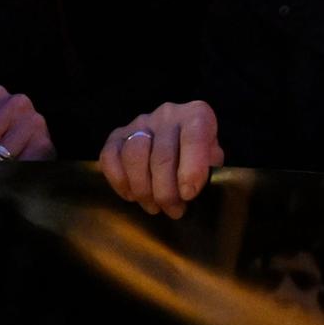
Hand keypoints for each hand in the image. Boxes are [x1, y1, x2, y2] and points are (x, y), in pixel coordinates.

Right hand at [100, 100, 224, 217]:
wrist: (180, 143)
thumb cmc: (200, 156)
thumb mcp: (213, 160)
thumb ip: (208, 170)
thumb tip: (189, 188)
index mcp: (196, 115)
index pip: (194, 136)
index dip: (191, 169)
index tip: (188, 195)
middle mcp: (167, 113)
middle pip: (161, 154)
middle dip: (166, 191)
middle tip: (174, 211)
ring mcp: (140, 122)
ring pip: (134, 155)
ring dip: (143, 189)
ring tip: (154, 207)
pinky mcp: (118, 135)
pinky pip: (109, 156)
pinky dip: (119, 181)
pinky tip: (132, 196)